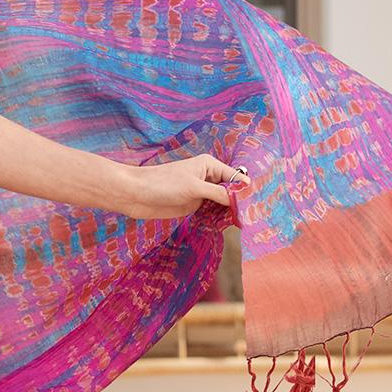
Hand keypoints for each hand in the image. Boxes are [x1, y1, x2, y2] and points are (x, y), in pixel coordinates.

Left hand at [114, 154, 248, 221]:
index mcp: (210, 165)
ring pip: (222, 203)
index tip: (256, 205)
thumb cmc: (163, 184)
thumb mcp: (194, 187)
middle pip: (231, 191)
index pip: (235, 178)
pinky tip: (226, 226)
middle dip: (239, 202)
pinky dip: (218, 218)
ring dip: (229, 212)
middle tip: (252, 218)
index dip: (245, 191)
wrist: (136, 195)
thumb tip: (238, 200)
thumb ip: (218, 193)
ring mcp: (200, 192)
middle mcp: (208, 177)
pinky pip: (211, 212)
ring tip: (243, 224)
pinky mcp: (193, 205)